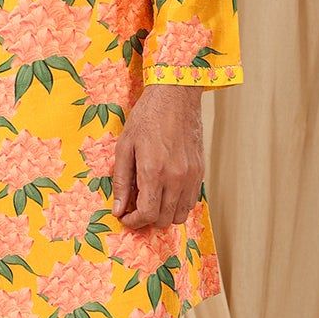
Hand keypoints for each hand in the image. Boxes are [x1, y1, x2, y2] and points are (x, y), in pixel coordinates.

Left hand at [112, 84, 204, 228]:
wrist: (176, 95)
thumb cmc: (146, 117)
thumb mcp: (124, 146)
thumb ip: (121, 181)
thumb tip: (118, 209)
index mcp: (154, 171)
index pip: (147, 214)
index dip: (133, 222)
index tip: (125, 217)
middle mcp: (176, 177)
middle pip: (164, 220)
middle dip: (146, 219)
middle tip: (135, 208)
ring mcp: (191, 176)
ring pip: (180, 215)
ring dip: (164, 214)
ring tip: (151, 200)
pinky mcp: (200, 171)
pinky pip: (191, 201)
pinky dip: (178, 204)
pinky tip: (165, 191)